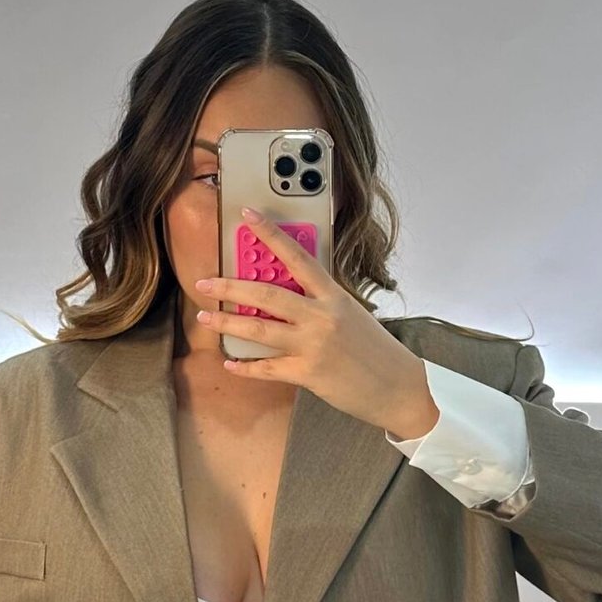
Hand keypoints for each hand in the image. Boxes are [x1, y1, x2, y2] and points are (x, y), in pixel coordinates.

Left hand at [195, 209, 438, 437]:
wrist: (396, 387)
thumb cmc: (375, 350)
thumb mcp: (351, 313)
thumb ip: (320, 302)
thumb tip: (285, 294)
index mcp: (333, 296)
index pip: (297, 256)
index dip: (270, 234)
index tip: (247, 215)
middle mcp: (320, 317)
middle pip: (266, 295)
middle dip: (230, 288)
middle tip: (205, 283)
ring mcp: (312, 346)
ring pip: (259, 330)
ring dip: (227, 324)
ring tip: (204, 318)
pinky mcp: (307, 374)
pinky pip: (267, 369)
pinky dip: (246, 367)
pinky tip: (229, 363)